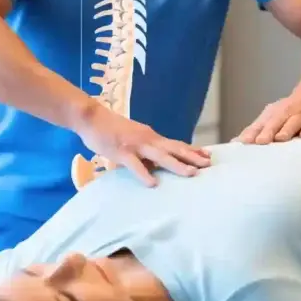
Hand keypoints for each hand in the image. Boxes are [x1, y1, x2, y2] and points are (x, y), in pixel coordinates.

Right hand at [74, 103, 211, 186]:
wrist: (91, 117)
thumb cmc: (110, 129)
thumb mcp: (133, 138)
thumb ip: (145, 151)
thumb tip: (154, 166)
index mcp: (151, 137)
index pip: (176, 144)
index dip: (192, 150)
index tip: (208, 155)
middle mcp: (148, 139)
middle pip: (174, 148)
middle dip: (192, 157)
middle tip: (208, 164)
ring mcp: (136, 145)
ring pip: (161, 156)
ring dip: (177, 164)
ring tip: (191, 173)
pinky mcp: (122, 152)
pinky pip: (135, 165)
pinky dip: (144, 174)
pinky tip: (152, 184)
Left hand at [233, 89, 300, 144]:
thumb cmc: (288, 111)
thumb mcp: (271, 116)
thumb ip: (255, 129)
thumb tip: (235, 141)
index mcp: (271, 114)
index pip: (259, 124)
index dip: (251, 133)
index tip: (243, 142)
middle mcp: (285, 113)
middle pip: (274, 123)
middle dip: (267, 132)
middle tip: (260, 141)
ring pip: (293, 123)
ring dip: (286, 130)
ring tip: (280, 138)